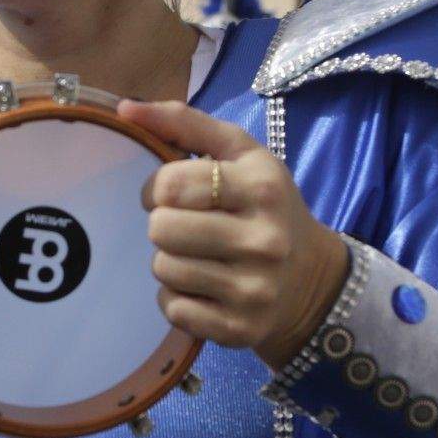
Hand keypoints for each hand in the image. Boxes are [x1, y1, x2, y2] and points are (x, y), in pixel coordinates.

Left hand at [121, 99, 349, 364]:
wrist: (311, 280)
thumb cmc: (265, 206)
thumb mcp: (241, 154)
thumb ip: (185, 123)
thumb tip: (125, 109)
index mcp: (262, 187)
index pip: (171, 184)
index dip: (158, 188)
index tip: (171, 194)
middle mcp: (264, 240)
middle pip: (162, 229)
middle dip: (163, 225)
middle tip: (185, 227)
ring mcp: (253, 289)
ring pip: (163, 269)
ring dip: (168, 261)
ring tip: (196, 256)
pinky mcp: (239, 328)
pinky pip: (173, 309)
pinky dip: (176, 299)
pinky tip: (202, 288)